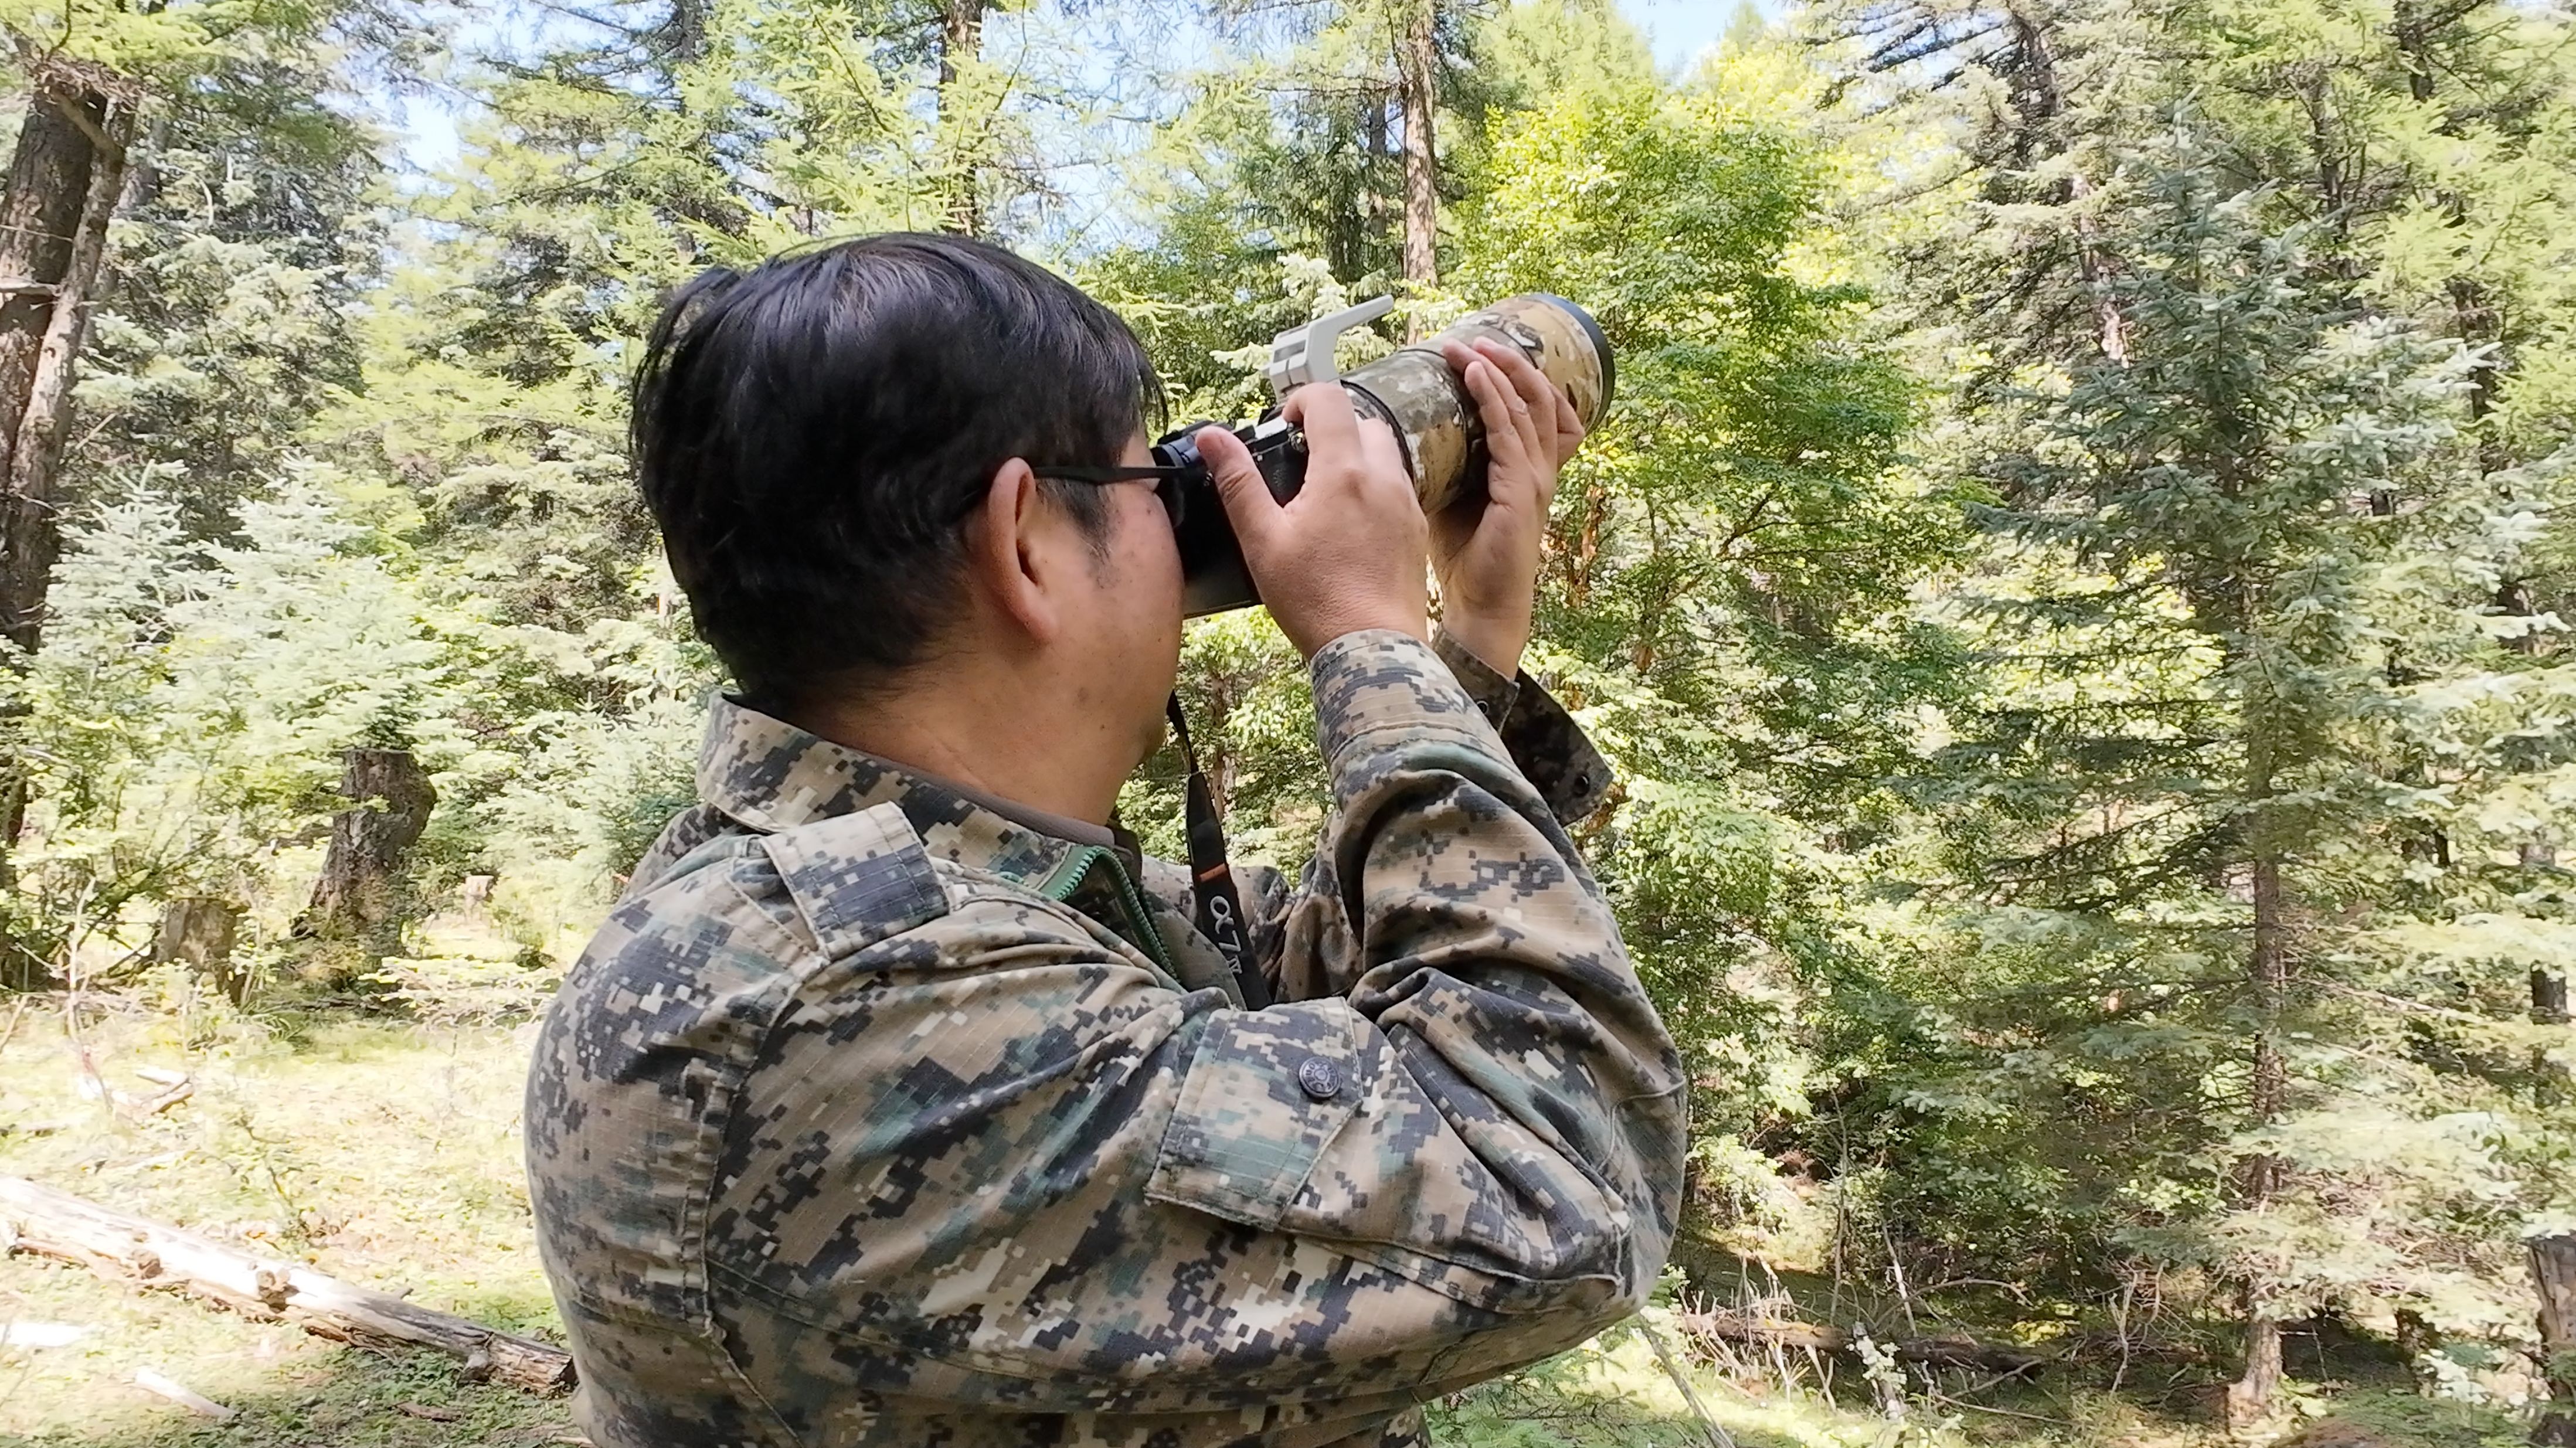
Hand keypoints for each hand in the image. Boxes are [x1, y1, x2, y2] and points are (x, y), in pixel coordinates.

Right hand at [1197, 384, 1428, 658]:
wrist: (1372, 648)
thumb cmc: (1315, 600)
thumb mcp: (1262, 540)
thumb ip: (1238, 481)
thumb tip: (1212, 437)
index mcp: (1342, 472)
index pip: (1330, 399)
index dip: (1301, 399)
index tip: (1284, 423)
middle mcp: (1383, 478)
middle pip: (1363, 419)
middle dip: (1332, 425)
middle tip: (1303, 455)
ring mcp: (1406, 503)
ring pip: (1387, 451)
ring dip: (1357, 452)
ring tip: (1326, 487)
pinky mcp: (1416, 528)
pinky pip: (1399, 485)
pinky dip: (1376, 483)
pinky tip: (1351, 518)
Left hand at [1430, 336, 1585, 675]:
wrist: (1481, 606)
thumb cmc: (1463, 555)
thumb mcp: (1448, 494)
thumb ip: (1438, 460)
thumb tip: (1396, 429)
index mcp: (1523, 466)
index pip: (1532, 407)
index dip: (1512, 375)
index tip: (1475, 351)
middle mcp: (1537, 467)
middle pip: (1539, 396)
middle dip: (1508, 361)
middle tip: (1471, 339)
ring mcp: (1534, 478)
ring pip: (1530, 406)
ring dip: (1500, 370)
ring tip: (1471, 347)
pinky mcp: (1522, 492)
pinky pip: (1513, 434)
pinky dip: (1495, 400)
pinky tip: (1475, 377)